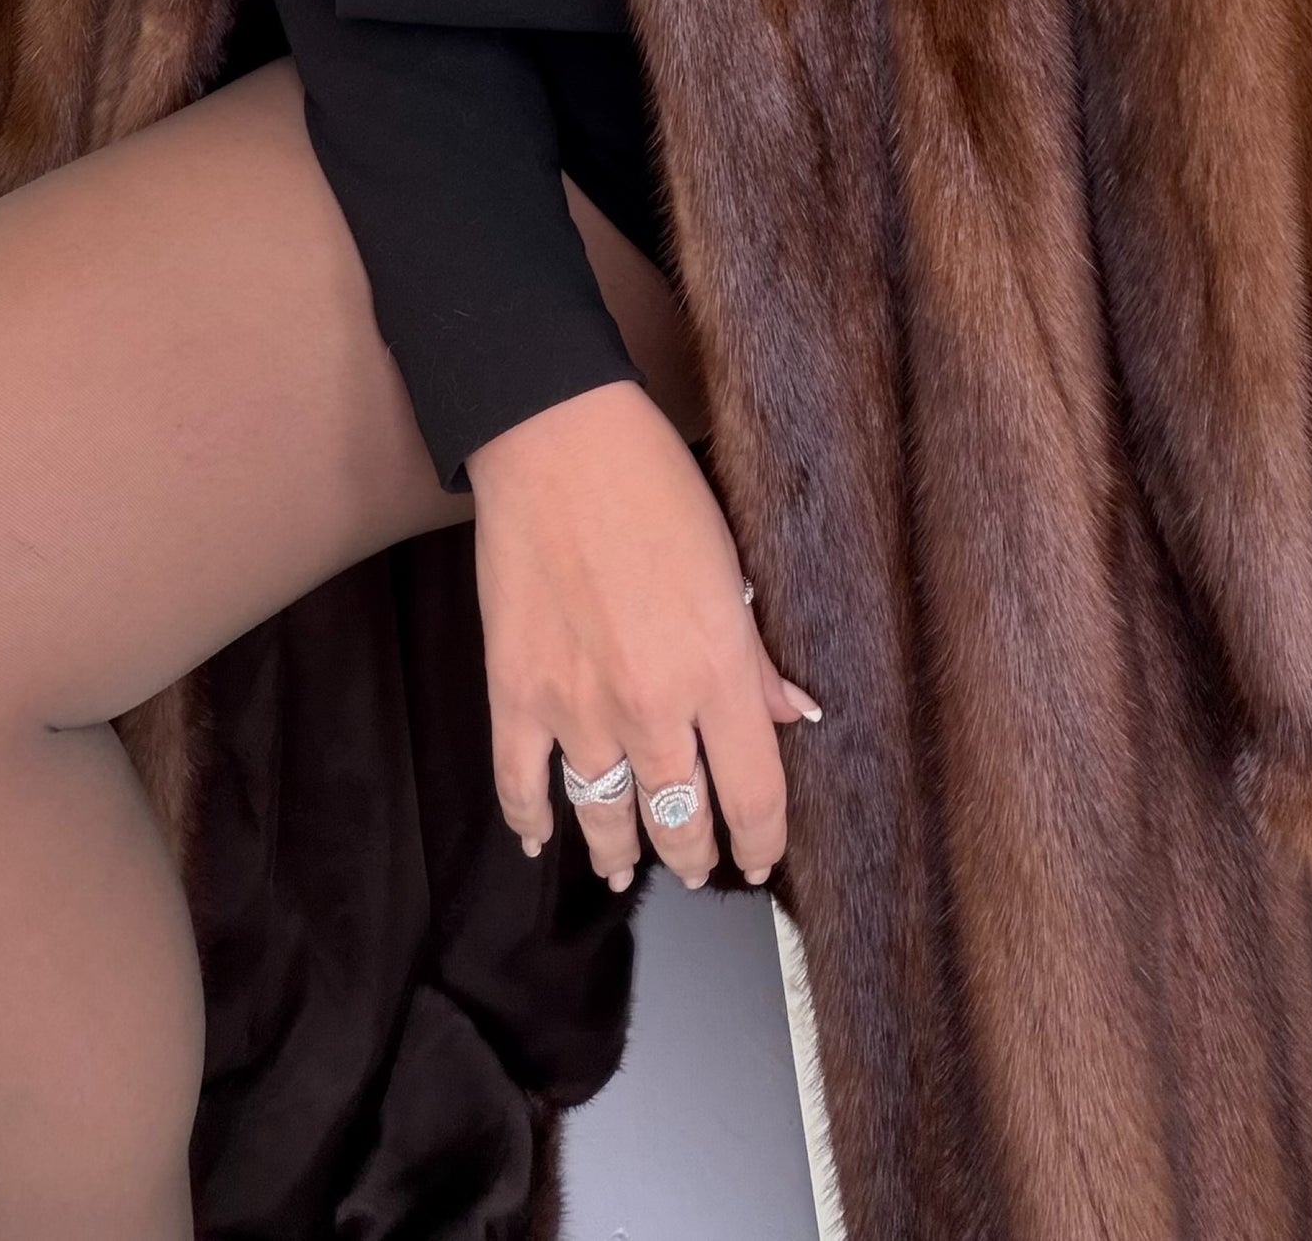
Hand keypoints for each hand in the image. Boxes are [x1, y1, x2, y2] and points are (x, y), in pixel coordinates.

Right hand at [466, 379, 822, 896]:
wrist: (558, 443)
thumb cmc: (654, 486)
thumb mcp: (730, 565)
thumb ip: (757, 655)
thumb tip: (796, 714)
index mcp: (716, 672)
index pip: (754, 793)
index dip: (762, 841)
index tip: (761, 859)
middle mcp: (650, 708)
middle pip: (680, 819)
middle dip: (693, 854)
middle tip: (699, 866)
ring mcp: (576, 709)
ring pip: (604, 817)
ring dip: (619, 851)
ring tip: (623, 867)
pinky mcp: (515, 694)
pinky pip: (520, 785)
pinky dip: (528, 821)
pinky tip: (539, 840)